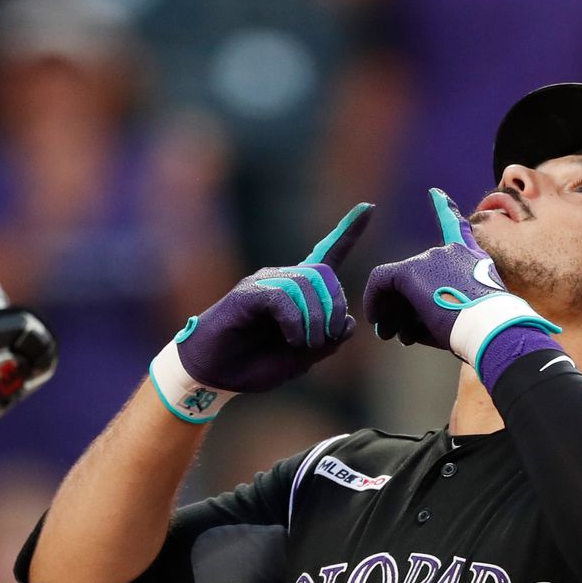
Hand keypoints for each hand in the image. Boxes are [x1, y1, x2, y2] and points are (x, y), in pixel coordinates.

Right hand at [170, 202, 371, 397]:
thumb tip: (349, 324)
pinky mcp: (247, 294)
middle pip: (324, 276)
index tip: (369, 207)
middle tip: (328, 339)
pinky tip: (292, 339)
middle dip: (335, 308)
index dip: (348, 232)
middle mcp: (282, 281)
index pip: (327, 255)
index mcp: (297, 294)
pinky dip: (295, 322)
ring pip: (306, 285)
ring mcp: (263, 284)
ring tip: (306, 345)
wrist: (212, 374)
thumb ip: (325, 345)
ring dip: (316, 319)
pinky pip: (283, 297)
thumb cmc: (251, 365)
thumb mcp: (299, 361)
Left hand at [362, 188, 555, 358]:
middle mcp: (451, 252)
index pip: (457, 227)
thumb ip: (434, 311)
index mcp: (471, 258)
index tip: (435, 192)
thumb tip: (403, 327)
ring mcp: (431, 258)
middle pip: (416, 275)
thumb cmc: (481, 331)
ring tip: (388, 333)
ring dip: (390, 309)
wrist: (490, 328)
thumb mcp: (464, 315)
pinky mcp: (410, 272)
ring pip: (397, 283)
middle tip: (394, 331)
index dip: (445, 208)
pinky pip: (380, 282)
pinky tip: (375, 319)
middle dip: (403, 305)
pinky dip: (374, 301)